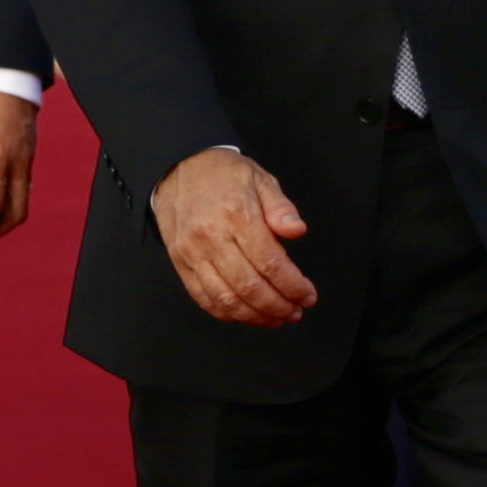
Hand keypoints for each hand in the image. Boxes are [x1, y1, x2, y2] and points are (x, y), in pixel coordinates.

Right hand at [149, 146, 318, 327]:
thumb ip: (281, 208)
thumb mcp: (260, 179)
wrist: (178, 168)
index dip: (293, 285)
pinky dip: (228, 313)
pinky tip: (247, 315)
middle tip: (295, 311)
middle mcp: (212, 237)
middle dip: (278, 306)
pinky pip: (204, 298)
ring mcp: (193, 253)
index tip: (307, 296)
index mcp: (236, 214)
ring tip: (276, 318)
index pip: (270, 262)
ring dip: (256, 316)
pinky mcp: (181, 264)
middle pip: (250, 286)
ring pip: (227, 299)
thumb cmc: (222, 175)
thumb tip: (297, 231)